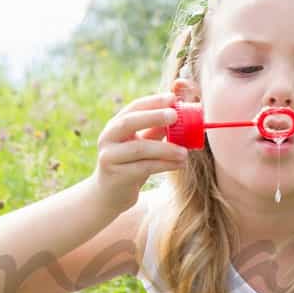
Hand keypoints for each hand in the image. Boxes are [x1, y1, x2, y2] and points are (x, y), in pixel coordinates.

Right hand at [91, 81, 193, 212]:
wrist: (110, 195)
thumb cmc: (132, 164)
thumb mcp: (143, 143)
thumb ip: (158, 128)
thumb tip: (180, 110)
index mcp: (115, 126)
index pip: (134, 108)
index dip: (153, 101)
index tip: (173, 97)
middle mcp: (108, 138)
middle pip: (128, 123)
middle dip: (153, 116)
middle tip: (175, 115)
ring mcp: (109, 157)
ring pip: (139, 149)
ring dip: (165, 149)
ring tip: (185, 152)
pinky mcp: (116, 176)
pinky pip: (144, 168)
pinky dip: (165, 165)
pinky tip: (180, 165)